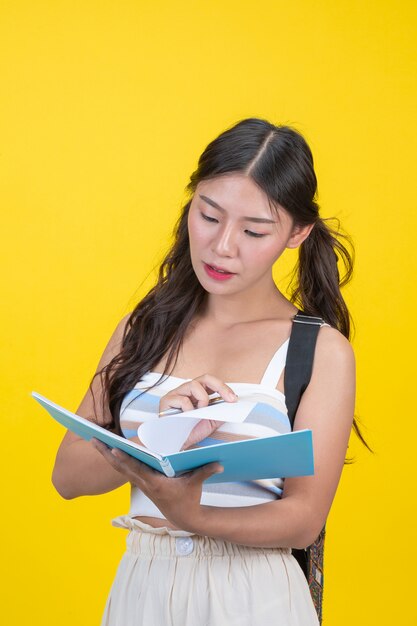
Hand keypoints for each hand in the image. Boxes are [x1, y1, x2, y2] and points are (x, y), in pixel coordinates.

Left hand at [91, 438, 222, 528]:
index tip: (113, 449)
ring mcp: (141, 483)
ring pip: (119, 468)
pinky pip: (124, 470)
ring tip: (95, 442)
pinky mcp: (141, 482)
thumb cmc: (189, 499)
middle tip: (93, 440)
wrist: (184, 517)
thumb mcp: (196, 484)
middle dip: (106, 453)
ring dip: (106, 455)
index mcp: (155, 483)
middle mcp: (144, 483)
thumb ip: (206, 471)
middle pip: (121, 467)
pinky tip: (108, 451)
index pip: (137, 469)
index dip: (125, 459)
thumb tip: (219, 462)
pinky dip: (115, 460)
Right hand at [159, 374, 237, 448]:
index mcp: (196, 394)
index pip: (211, 383)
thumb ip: (220, 412)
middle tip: (229, 398)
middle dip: (220, 386)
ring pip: (193, 384)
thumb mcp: (210, 422)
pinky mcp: (166, 400)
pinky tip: (187, 416)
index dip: (223, 388)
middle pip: (204, 378)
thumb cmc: (190, 432)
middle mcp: (186, 391)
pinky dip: (189, 408)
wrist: (175, 444)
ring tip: (201, 410)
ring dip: (202, 398)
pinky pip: (182, 399)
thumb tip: (231, 404)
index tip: (234, 399)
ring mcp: (176, 394)